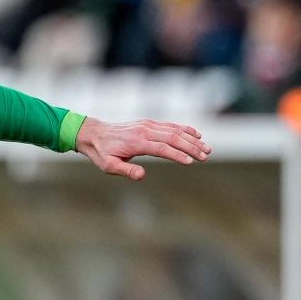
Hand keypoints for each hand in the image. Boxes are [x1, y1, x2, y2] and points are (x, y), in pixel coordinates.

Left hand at [76, 118, 211, 179]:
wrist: (94, 134)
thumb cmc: (101, 152)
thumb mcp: (109, 166)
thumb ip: (126, 170)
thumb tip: (142, 176)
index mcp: (137, 142)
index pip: (162, 148)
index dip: (177, 155)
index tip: (191, 161)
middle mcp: (145, 131)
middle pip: (173, 137)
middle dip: (191, 147)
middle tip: (205, 156)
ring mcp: (148, 125)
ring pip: (175, 130)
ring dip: (192, 139)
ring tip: (206, 148)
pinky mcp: (149, 123)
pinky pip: (170, 125)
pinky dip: (185, 129)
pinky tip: (196, 135)